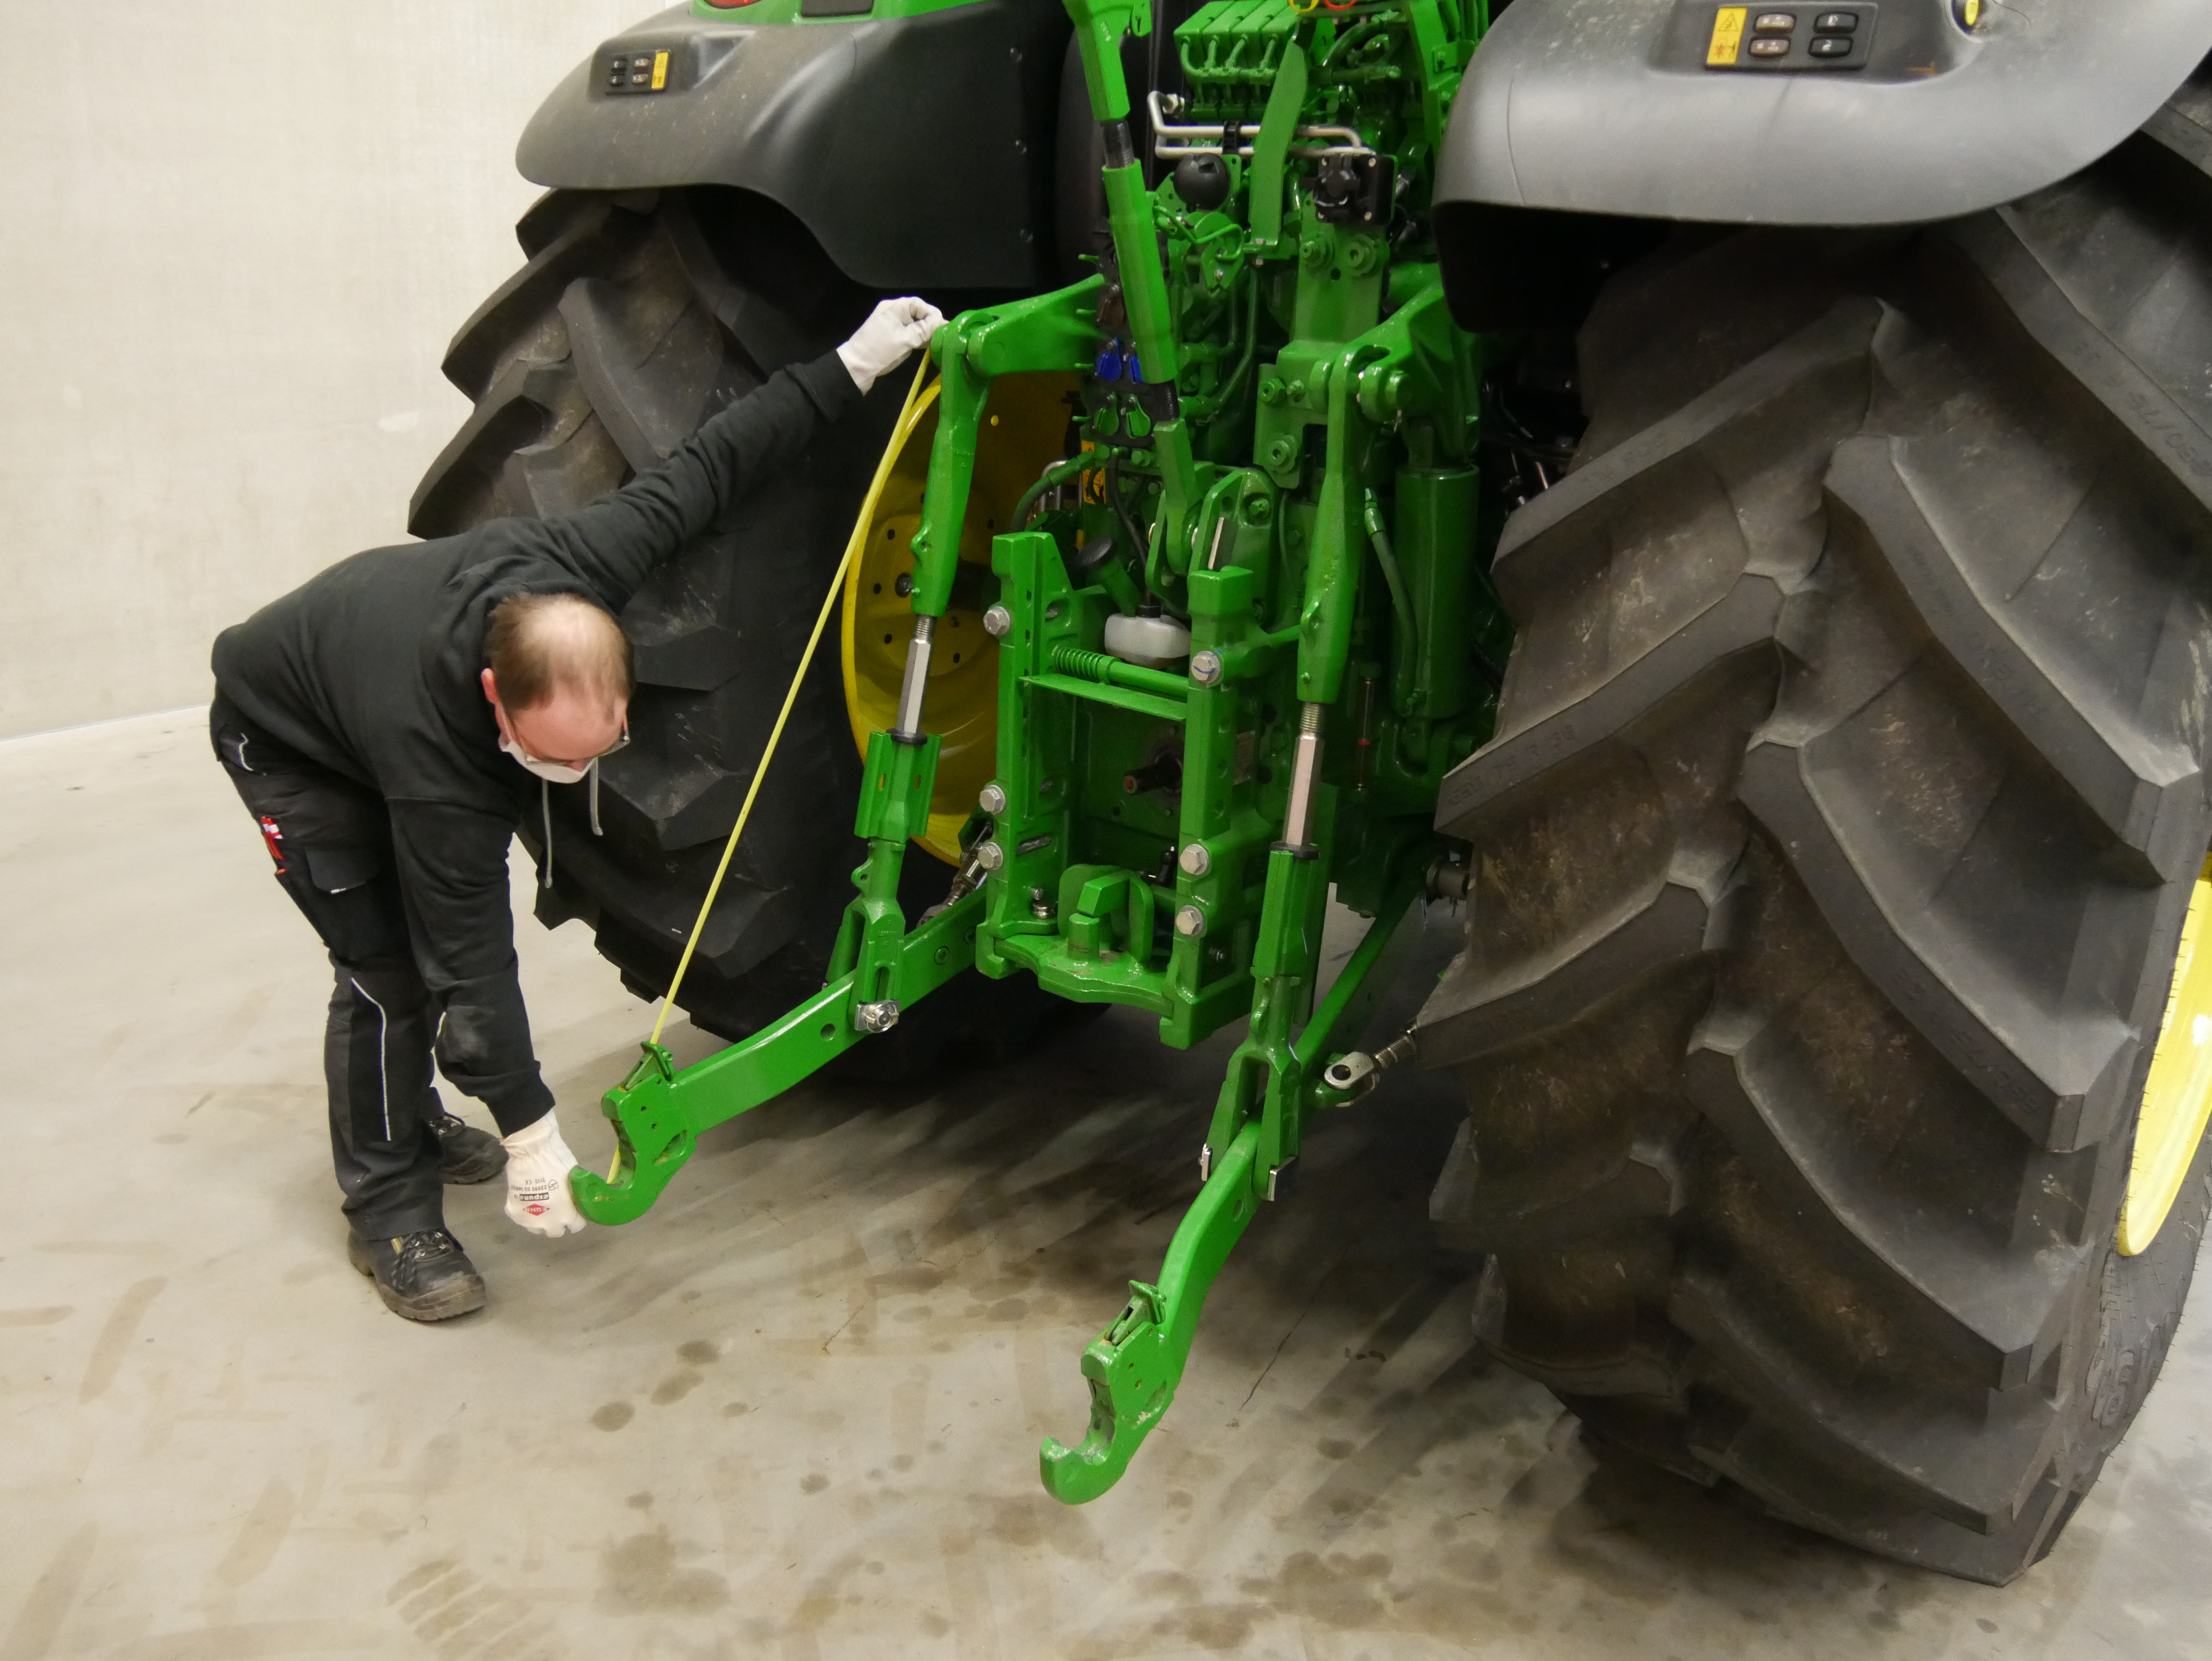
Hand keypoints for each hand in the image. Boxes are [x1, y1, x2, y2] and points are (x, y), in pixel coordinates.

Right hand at [502, 1111, 587, 1236]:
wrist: (531, 1151)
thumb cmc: (558, 1161)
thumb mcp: (574, 1179)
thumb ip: (574, 1196)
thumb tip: (576, 1198)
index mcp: (567, 1214)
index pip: (576, 1226)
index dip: (576, 1218)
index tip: (574, 1210)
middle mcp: (549, 1223)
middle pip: (555, 1231)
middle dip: (557, 1223)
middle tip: (557, 1209)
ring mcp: (529, 1220)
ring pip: (537, 1228)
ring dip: (540, 1220)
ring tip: (540, 1204)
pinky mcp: (514, 1213)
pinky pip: (522, 1218)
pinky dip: (525, 1211)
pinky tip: (527, 1199)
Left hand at [837, 296, 945, 393]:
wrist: (854, 368)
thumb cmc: (879, 350)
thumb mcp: (905, 340)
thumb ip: (924, 330)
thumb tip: (943, 322)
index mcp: (894, 307)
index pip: (919, 304)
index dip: (932, 314)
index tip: (942, 328)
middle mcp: (892, 312)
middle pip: (917, 313)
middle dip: (929, 324)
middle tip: (940, 338)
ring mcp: (890, 325)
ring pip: (913, 325)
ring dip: (923, 333)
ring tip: (934, 344)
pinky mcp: (889, 337)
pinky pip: (907, 334)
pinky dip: (916, 339)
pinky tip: (923, 348)